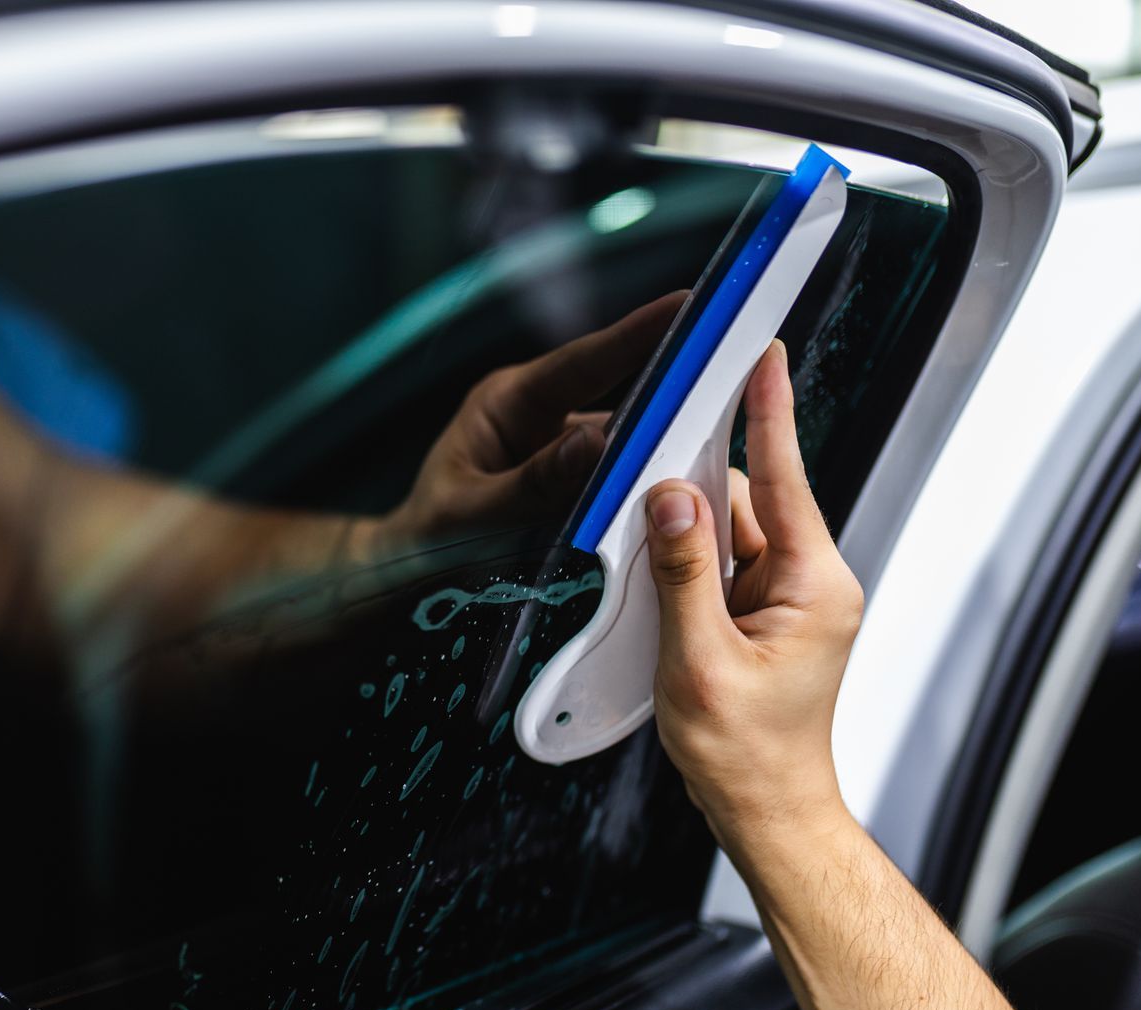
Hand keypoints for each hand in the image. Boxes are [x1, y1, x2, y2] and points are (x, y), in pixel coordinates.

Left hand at [358, 293, 684, 560]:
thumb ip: (533, 482)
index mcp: (509, 401)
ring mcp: (560, 446)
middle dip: (671, 386)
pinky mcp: (574, 480)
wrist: (406, 574)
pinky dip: (645, 488)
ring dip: (663, 449)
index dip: (637, 333)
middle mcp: (540, 415)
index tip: (688, 304)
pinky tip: (681, 501)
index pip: (582, 361)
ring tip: (716, 450)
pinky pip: (618, 476)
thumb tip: (596, 442)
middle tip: (733, 371)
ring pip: (625, 440)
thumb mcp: (472, 515)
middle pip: (617, 393)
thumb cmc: (427, 539)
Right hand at [643, 341, 863, 848]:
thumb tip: (670, 499)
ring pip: (729, 534)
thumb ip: (683, 573)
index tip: (763, 354)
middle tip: (644, 491)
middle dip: (694, 499)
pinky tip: (663, 594)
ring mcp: (790, 599)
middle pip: (748, 501)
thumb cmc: (746, 754)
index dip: (768, 411)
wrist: (765, 811)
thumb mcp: (699, 661)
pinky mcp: (767, 615)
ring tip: (659, 592)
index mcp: (815, 585)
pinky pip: (724, 565)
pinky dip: (689, 568)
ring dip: (686, 544)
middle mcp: (812, 582)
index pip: (789, 477)